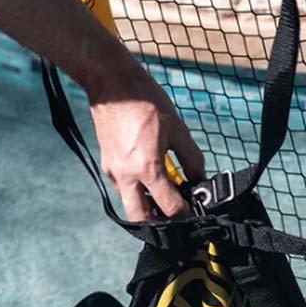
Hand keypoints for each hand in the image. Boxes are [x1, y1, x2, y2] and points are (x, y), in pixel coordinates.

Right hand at [85, 54, 204, 221]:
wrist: (111, 83)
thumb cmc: (145, 100)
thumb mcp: (177, 128)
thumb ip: (191, 158)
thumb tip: (198, 178)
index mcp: (147, 167)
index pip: (169, 207)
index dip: (186, 214)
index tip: (195, 212)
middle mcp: (126, 176)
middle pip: (141, 219)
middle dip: (159, 224)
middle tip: (176, 216)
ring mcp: (113, 171)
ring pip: (129, 205)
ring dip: (147, 208)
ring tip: (166, 198)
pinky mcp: (107, 164)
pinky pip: (122, 188)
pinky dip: (137, 191)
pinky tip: (151, 178)